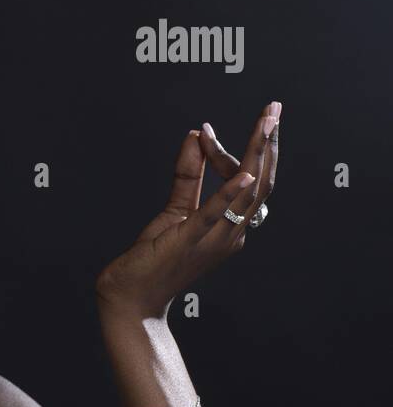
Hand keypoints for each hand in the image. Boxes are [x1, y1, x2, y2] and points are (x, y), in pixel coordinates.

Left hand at [95, 100, 280, 320]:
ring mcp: (215, 239)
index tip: (205, 131)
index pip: (246, 180)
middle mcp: (232, 233)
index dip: (232, 152)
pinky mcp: (191, 240)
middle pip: (261, 182)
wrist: (131, 297)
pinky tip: (244, 172)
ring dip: (257, 155)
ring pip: (247, 192)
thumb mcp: (175, 209)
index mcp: (231, 226)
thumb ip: (188, 174)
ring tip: (267, 123)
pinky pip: (216, 214)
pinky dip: (230, 192)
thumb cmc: (154, 258)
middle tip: (275, 109)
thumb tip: (194, 135)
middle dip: (268, 143)